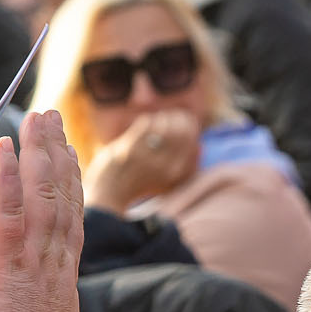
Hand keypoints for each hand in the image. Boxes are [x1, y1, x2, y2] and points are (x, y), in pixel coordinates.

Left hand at [0, 110, 84, 311]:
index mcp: (59, 281)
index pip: (68, 225)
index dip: (69, 188)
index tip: (67, 158)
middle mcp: (54, 263)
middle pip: (61, 198)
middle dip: (58, 156)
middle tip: (53, 121)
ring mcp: (34, 259)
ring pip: (42, 194)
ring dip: (40, 152)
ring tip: (40, 119)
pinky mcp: (8, 260)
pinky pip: (8, 208)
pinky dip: (8, 176)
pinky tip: (4, 147)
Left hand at [85, 109, 199, 212]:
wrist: (111, 194)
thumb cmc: (140, 186)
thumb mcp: (170, 182)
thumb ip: (188, 167)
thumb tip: (199, 146)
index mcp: (177, 174)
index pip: (192, 140)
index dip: (189, 125)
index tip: (184, 121)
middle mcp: (165, 166)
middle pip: (181, 130)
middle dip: (177, 118)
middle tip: (171, 117)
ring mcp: (147, 157)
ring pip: (165, 123)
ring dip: (162, 118)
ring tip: (158, 121)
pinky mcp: (130, 149)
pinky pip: (147, 123)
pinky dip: (148, 120)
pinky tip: (145, 124)